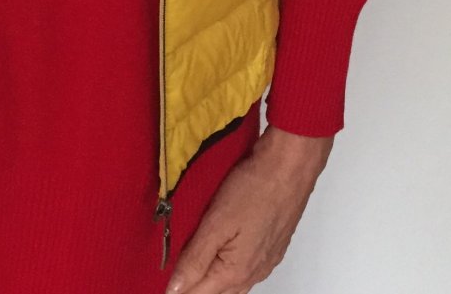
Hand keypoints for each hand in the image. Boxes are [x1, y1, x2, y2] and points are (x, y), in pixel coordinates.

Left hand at [166, 124, 334, 293]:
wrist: (289, 168)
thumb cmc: (253, 189)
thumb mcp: (216, 222)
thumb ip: (195, 258)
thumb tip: (175, 289)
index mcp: (236, 273)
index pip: (197, 292)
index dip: (177, 286)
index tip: (161, 277)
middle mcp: (253, 274)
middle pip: (215, 291)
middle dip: (193, 284)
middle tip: (172, 268)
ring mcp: (265, 262)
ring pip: (232, 282)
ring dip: (210, 276)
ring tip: (190, 260)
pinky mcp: (272, 248)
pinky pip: (245, 268)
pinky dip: (227, 266)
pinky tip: (219, 252)